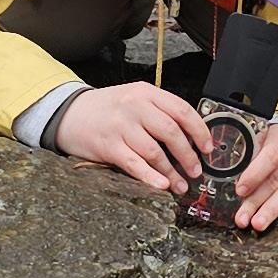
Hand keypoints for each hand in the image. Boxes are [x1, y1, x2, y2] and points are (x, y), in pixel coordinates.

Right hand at [54, 80, 213, 192]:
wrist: (69, 113)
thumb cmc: (107, 109)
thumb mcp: (134, 99)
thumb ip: (159, 111)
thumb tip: (191, 136)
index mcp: (146, 93)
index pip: (182, 110)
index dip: (199, 131)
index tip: (207, 148)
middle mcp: (135, 107)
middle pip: (171, 132)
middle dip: (188, 155)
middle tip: (196, 171)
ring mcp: (121, 126)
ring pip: (155, 151)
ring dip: (172, 172)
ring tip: (180, 184)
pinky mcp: (108, 146)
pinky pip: (135, 164)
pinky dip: (151, 176)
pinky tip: (161, 184)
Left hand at [233, 120, 277, 233]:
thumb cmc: (275, 140)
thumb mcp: (261, 137)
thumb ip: (250, 154)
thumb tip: (235, 177)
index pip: (270, 158)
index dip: (254, 175)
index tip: (240, 190)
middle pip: (276, 180)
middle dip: (256, 201)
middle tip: (243, 218)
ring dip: (272, 210)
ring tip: (259, 224)